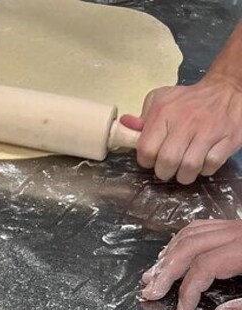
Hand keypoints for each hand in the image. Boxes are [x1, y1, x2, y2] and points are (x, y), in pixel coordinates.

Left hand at [120, 74, 241, 184]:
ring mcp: (209, 130)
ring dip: (184, 175)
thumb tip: (125, 126)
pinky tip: (202, 163)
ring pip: (189, 167)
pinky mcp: (228, 138)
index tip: (151, 160)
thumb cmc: (188, 99)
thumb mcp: (161, 100)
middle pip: (168, 161)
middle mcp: (186, 121)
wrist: (227, 89)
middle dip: (164, 172)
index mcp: (164, 112)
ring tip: (183, 171)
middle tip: (167, 169)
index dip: (146, 161)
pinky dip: (205, 170)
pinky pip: (212, 164)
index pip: (147, 149)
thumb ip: (143, 117)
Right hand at [141, 219, 241, 309]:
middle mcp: (238, 233)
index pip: (205, 266)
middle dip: (166, 270)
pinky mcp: (236, 227)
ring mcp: (236, 227)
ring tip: (154, 274)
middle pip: (190, 246)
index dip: (189, 289)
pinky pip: (201, 227)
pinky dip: (181, 240)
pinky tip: (173, 254)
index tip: (183, 309)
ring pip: (191, 234)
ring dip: (169, 254)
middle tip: (150, 290)